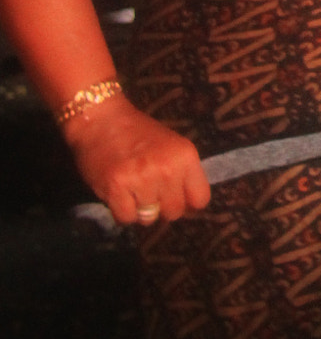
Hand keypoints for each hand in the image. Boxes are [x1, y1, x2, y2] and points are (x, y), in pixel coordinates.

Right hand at [66, 96, 210, 226]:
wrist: (102, 120)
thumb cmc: (139, 134)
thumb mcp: (173, 147)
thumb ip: (184, 174)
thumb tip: (190, 209)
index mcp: (186, 156)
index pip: (200, 199)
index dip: (188, 204)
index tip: (175, 199)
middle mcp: (167, 169)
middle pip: (174, 212)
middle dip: (162, 208)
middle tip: (149, 193)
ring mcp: (142, 179)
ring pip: (149, 218)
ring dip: (140, 210)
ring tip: (132, 190)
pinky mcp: (116, 187)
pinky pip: (126, 218)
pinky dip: (122, 212)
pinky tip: (119, 195)